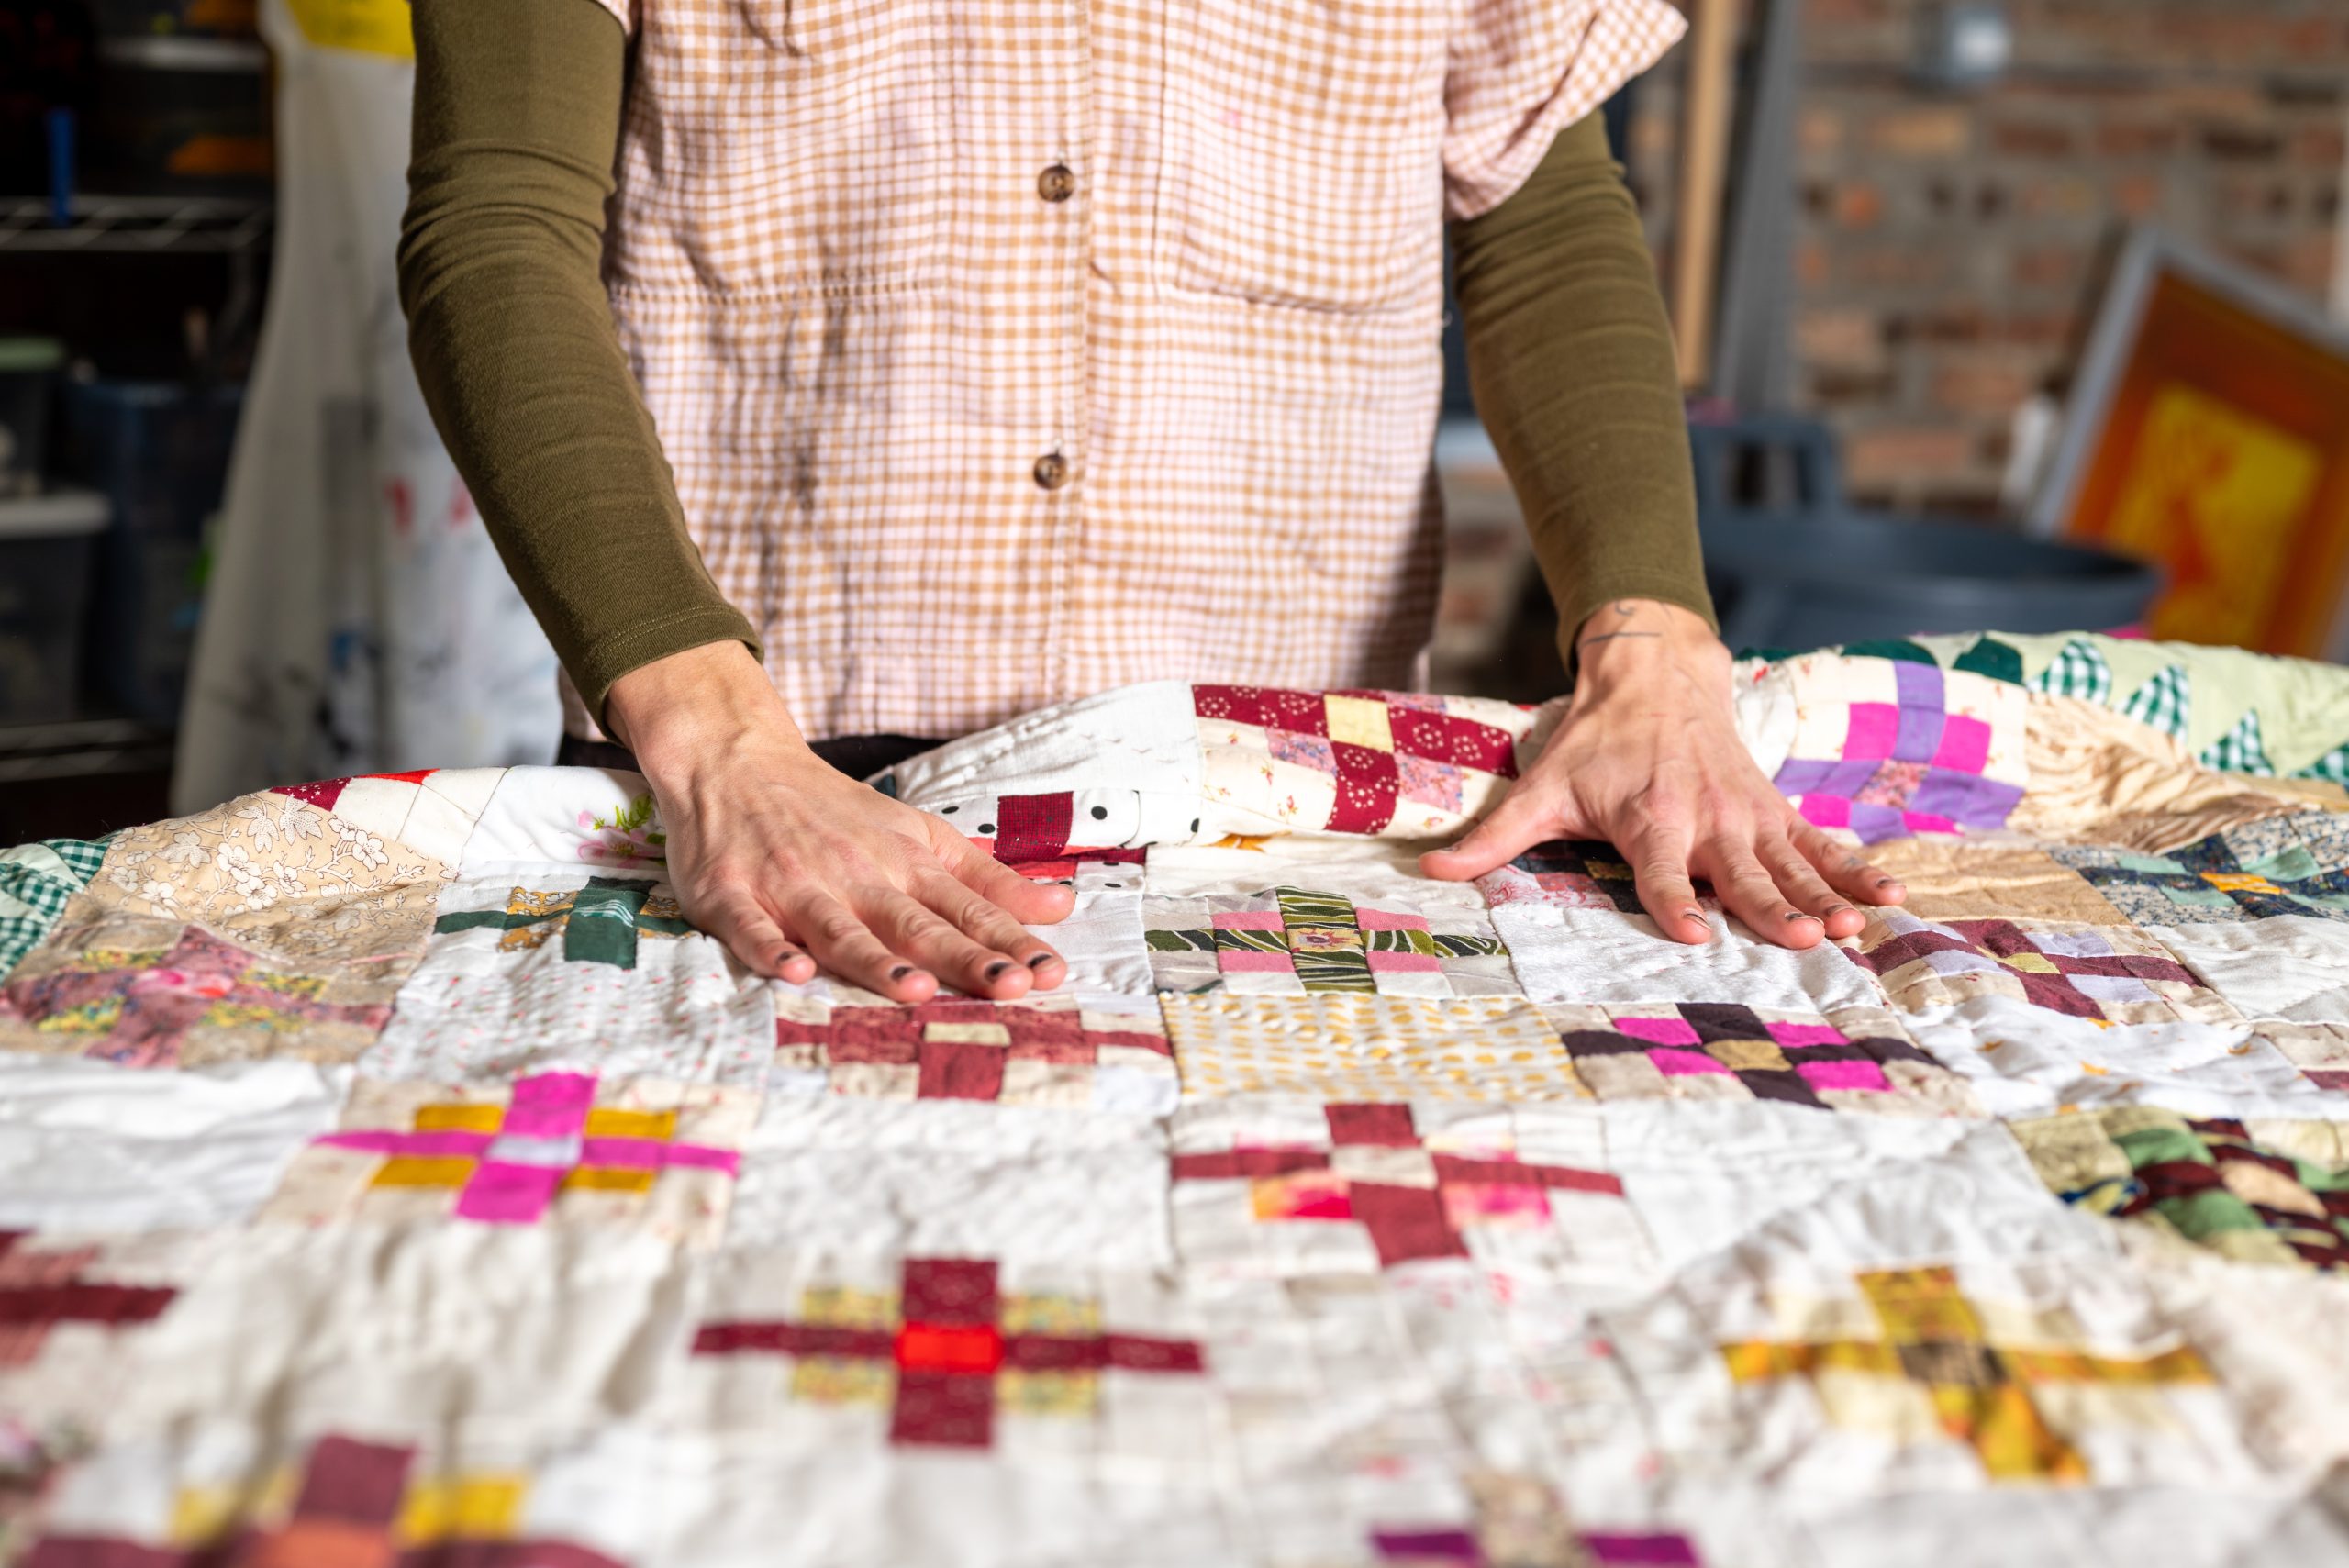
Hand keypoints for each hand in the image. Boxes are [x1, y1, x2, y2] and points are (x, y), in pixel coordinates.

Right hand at [606, 642, 1074, 997]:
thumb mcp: (922, 836)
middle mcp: (858, 876)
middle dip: (963, 958)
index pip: (969, 910)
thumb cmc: (839, 814)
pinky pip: (752, 928)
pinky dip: (771, 949)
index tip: (1050, 973)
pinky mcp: (733, 895)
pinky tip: (794, 973)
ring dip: (876, 960)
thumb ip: (988, 880)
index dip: (1010, 943)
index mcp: (907, 865)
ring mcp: (795, 885)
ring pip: (841, 930)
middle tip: (1009, 987)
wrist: (737, 762)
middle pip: (917, 925)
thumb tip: (1062, 908)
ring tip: (914, 989)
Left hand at [1420, 600, 1905, 947]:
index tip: (1691, 931)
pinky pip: (1819, 843)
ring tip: (1854, 926)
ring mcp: (1747, 815)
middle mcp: (1706, 818)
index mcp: (1650, 817)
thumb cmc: (1594, 743)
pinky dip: (1854, 866)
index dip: (1673, 900)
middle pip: (1741, 873)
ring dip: (1825, 893)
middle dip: (1772, 906)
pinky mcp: (1774, 810)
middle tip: (1803, 937)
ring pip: (1791, 862)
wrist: (1654, 673)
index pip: (1660, 870)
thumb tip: (1430, 870)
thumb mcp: (1540, 785)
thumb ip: (1494, 837)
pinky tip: (1888, 893)